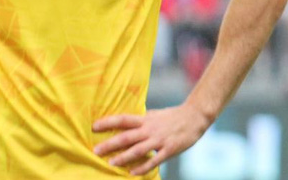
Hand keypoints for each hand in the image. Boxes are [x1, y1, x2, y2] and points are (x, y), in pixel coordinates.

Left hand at [92, 103, 209, 175]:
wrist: (194, 117)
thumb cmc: (171, 116)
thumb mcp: (153, 115)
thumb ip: (140, 120)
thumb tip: (125, 122)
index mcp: (145, 119)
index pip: (123, 119)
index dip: (108, 122)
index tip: (94, 126)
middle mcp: (149, 129)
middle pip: (126, 136)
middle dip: (110, 144)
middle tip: (95, 150)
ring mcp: (159, 140)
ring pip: (138, 150)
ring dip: (123, 157)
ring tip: (110, 163)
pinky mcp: (169, 150)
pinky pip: (153, 161)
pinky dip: (142, 168)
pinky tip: (132, 173)